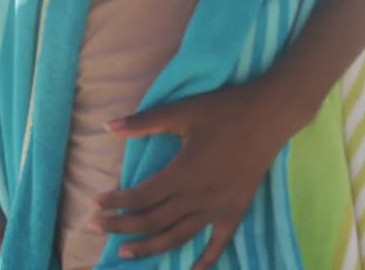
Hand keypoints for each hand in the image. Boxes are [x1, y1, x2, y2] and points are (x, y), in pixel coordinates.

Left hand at [94, 81, 299, 268]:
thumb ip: (144, 122)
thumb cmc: (224, 110)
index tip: (95, 204)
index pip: (141, 197)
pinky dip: (204, 262)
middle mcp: (198, 198)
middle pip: (152, 221)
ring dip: (149, 248)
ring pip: (177, 237)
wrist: (269, 115)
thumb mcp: (182, 111)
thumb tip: (107, 126)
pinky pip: (217, 244)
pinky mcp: (235, 212)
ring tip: (125, 254)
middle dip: (121, 226)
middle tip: (95, 228)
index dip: (116, 203)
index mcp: (183, 174)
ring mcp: (218, 209)